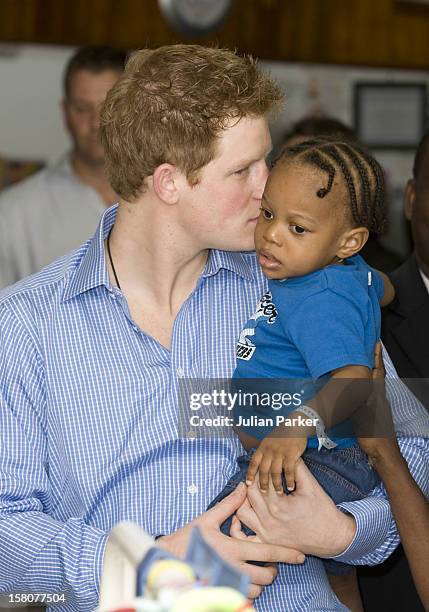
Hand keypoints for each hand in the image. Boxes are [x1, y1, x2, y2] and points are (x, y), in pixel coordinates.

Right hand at [157, 483, 304, 599]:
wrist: (166, 560)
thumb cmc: (187, 539)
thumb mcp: (207, 518)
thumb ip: (229, 505)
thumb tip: (244, 488)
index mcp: (232, 548)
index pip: (266, 552)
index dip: (286, 553)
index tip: (300, 555)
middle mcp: (232, 568)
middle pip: (265, 576)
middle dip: (273, 571)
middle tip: (271, 564)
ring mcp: (227, 583)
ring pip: (255, 590)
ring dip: (260, 582)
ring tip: (257, 573)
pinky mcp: (221, 592)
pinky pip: (243, 597)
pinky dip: (247, 591)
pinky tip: (243, 582)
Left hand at [237, 460, 355, 557]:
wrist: (332, 537)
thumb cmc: (322, 510)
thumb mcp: (311, 485)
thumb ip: (296, 467)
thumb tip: (287, 453)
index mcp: (279, 505)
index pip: (262, 481)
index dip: (264, 469)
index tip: (265, 464)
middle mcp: (269, 520)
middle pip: (249, 494)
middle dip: (253, 481)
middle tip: (258, 475)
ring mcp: (266, 534)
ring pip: (241, 513)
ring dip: (243, 500)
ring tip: (252, 492)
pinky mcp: (266, 542)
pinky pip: (245, 537)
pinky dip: (240, 526)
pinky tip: (245, 514)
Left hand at [246, 434, 306, 492]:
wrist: (295, 424)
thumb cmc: (282, 434)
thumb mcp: (269, 440)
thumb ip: (265, 451)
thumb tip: (260, 463)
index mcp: (263, 447)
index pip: (253, 462)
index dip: (250, 474)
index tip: (248, 484)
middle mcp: (269, 451)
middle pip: (263, 470)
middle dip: (262, 483)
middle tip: (264, 493)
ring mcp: (279, 453)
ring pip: (275, 472)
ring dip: (276, 484)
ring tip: (279, 493)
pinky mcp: (290, 454)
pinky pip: (288, 470)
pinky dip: (289, 480)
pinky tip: (290, 487)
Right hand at [356, 342, 396, 459]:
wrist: (382, 453)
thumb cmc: (372, 434)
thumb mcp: (364, 414)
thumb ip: (359, 398)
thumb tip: (354, 382)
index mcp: (377, 396)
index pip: (377, 372)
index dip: (376, 358)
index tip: (376, 344)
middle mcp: (379, 398)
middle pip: (376, 376)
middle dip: (373, 362)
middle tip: (366, 350)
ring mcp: (378, 406)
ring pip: (372, 385)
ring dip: (368, 374)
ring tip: (359, 365)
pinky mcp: (375, 414)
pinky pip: (369, 394)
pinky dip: (364, 386)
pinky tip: (357, 389)